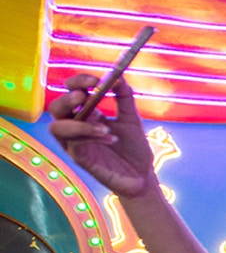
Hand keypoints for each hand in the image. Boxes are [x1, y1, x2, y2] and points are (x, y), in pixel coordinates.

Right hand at [46, 75, 159, 197]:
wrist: (143, 175)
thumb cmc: (134, 148)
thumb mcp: (132, 119)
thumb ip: (124, 98)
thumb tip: (118, 76)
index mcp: (87, 113)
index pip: (71, 92)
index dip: (78, 83)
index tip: (95, 81)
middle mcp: (77, 126)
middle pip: (55, 108)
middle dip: (68, 99)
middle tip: (85, 97)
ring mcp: (75, 143)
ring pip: (57, 127)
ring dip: (79, 123)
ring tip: (104, 126)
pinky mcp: (80, 158)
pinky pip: (74, 145)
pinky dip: (91, 137)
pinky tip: (110, 138)